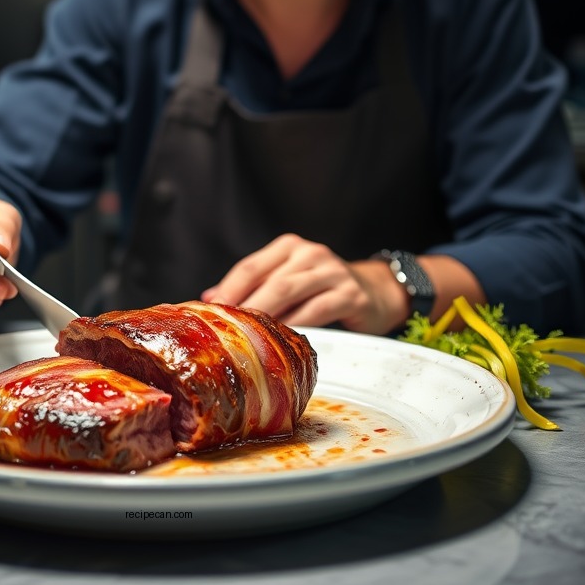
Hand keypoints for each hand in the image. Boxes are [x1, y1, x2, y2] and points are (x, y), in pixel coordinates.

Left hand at [200, 234, 409, 333]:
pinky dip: (297, 324)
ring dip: (267, 315)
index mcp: (288, 247)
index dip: (228, 288)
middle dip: (245, 305)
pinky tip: (285, 338)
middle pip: (269, 280)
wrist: (374, 291)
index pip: (251, 266)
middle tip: (228, 328)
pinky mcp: (350, 294)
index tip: (210, 309)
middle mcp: (309, 253)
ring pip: (290, 292)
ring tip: (250, 335)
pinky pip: (317, 309)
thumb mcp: (288, 279)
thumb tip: (210, 298)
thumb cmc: (321, 288)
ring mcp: (332, 272)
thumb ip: (254, 286)